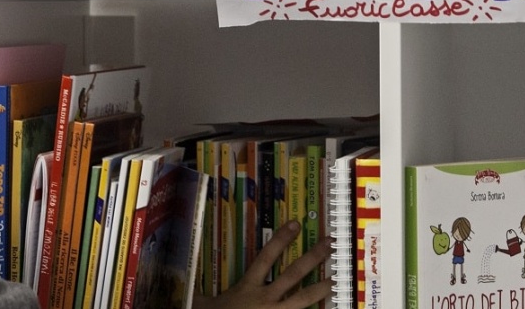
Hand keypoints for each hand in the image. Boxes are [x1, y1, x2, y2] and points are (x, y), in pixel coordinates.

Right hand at [195, 221, 332, 308]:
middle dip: (313, 257)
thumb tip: (187, 283)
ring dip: (321, 287)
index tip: (296, 224)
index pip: (266, 257)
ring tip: (336, 279)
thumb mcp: (202, 304)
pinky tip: (329, 308)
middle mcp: (265, 299)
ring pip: (304, 297)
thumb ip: (200, 294)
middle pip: (294, 273)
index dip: (281, 239)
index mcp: (247, 288)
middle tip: (331, 244)